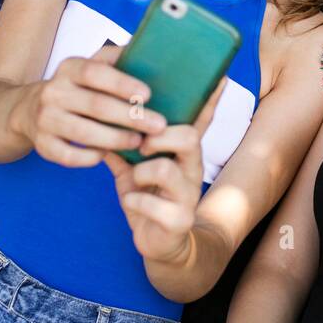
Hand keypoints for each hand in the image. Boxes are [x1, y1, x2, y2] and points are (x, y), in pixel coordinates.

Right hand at [16, 44, 167, 167]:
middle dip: (131, 116)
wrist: (29, 109)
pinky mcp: (43, 145)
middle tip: (159, 125)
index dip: (122, 83)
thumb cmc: (76, 88)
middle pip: (95, 105)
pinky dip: (91, 157)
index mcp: (69, 68)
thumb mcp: (90, 66)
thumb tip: (149, 51)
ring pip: (84, 133)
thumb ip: (116, 58)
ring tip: (139, 141)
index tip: (148, 94)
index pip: (95, 73)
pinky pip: (69, 156)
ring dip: (116, 139)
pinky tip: (108, 154)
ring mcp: (45, 120)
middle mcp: (54, 92)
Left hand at [101, 76, 225, 264]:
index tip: (219, 76)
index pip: (199, 120)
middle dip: (159, 137)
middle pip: (188, 137)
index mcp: (183, 153)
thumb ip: (122, 144)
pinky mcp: (179, 220)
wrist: (161, 246)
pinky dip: (134, 202)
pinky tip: (131, 204)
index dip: (209, 99)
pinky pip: (152, 205)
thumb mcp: (134, 169)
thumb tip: (102, 114)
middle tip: (141, 146)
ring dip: (141, 173)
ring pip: (166, 170)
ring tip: (134, 181)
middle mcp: (192, 169)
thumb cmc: (148, 200)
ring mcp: (188, 195)